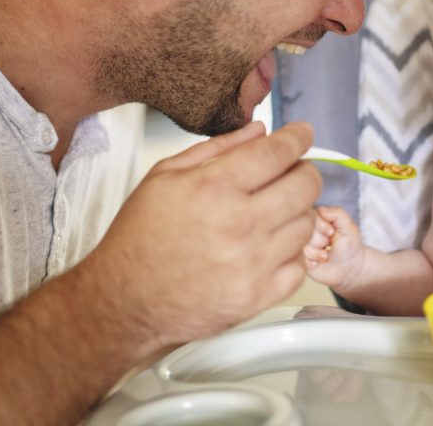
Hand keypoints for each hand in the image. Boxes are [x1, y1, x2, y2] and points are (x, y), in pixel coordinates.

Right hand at [79, 120, 321, 351]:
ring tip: (274, 211)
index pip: (278, 152)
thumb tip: (259, 131)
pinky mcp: (258, 297)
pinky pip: (300, 266)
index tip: (302, 133)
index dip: (297, 137)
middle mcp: (238, 224)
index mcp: (213, 188)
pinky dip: (291, 253)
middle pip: (305, 185)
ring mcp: (252, 264)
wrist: (125, 301)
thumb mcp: (165, 176)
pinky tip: (270, 246)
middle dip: (304, 171)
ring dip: (297, 211)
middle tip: (293, 172)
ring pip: (307, 224)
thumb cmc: (140, 238)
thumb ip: (217, 148)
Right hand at [303, 205, 364, 289]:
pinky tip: (319, 262)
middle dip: (322, 240)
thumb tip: (321, 209)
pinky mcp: (299, 258)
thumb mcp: (349, 226)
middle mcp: (305, 229)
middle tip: (329, 244)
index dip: (322, 226)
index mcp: (315, 217)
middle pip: (306, 231)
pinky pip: (302, 259)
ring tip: (326, 255)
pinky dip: (313, 262)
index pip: (310, 216)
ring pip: (304, 246)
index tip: (332, 232)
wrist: (348, 266)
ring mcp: (301, 244)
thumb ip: (338, 213)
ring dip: (319, 253)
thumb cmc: (348, 244)